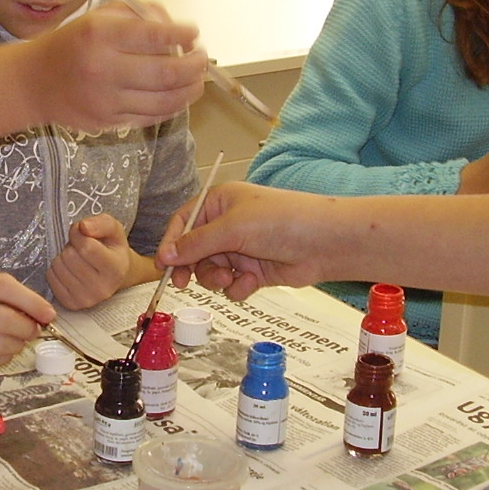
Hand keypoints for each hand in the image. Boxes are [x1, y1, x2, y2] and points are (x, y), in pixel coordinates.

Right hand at [0, 270, 50, 374]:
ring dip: (17, 345)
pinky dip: (1, 358)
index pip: (3, 287)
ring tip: (16, 340)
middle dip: (28, 327)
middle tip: (33, 329)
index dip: (31, 301)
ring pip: (0, 345)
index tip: (48, 313)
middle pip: (6, 320)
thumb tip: (31, 309)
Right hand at [26, 5, 205, 131]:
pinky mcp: (109, 122)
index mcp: (101, 35)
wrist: (34, 83)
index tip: (193, 32)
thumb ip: (140, 15)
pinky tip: (178, 94)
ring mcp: (107, 100)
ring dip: (190, 89)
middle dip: (195, 65)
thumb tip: (178, 29)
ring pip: (165, 100)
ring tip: (197, 78)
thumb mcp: (99, 16)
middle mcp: (104, 68)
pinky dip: (172, 106)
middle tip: (202, 59)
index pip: (156, 35)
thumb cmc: (71, 44)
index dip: (183, 34)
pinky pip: (152, 116)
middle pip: (167, 72)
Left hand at [48, 214, 133, 309]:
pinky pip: (50, 278)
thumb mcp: (113, 229)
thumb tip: (82, 227)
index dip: (78, 234)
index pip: (86, 247)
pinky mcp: (70, 304)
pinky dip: (56, 269)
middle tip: (80, 249)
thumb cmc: (111, 249)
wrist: (113, 275)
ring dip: (63, 257)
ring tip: (76, 259)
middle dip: (71, 246)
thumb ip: (100, 223)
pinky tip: (69, 269)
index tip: (82, 232)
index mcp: (116, 269)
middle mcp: (102, 289)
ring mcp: (86, 299)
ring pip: (58, 266)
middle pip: (70, 257)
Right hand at [156, 183, 335, 301]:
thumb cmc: (280, 221)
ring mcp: (242, 248)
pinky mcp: (255, 270)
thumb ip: (196, 243)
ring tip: (230, 278)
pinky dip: (238, 287)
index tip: (164, 265)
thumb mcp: (232, 228)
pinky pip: (233, 283)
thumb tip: (166, 255)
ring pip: (212, 270)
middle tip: (183, 283)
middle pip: (194, 250)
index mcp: (220, 202)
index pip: (184, 222)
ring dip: (217, 278)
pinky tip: (251, 283)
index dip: (172, 243)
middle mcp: (228, 224)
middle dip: (193, 267)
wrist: (323, 243)